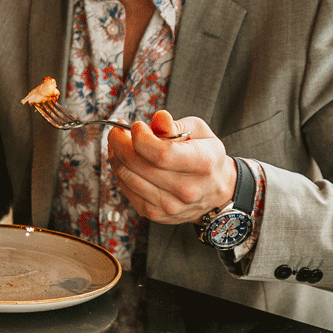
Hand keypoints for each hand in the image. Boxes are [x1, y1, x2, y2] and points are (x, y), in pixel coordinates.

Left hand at [108, 110, 236, 224]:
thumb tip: (158, 118)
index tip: (135, 125)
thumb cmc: (206, 157)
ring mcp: (170, 206)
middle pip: (137, 165)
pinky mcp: (156, 214)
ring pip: (127, 177)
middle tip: (118, 130)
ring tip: (120, 142)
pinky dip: (120, 171)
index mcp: (202, 164)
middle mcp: (187, 189)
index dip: (141, 137)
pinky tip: (124, 159)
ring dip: (117, 156)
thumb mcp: (199, 132)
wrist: (216, 192)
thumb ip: (176, 125)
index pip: (162, 154)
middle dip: (119, 142)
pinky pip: (126, 189)